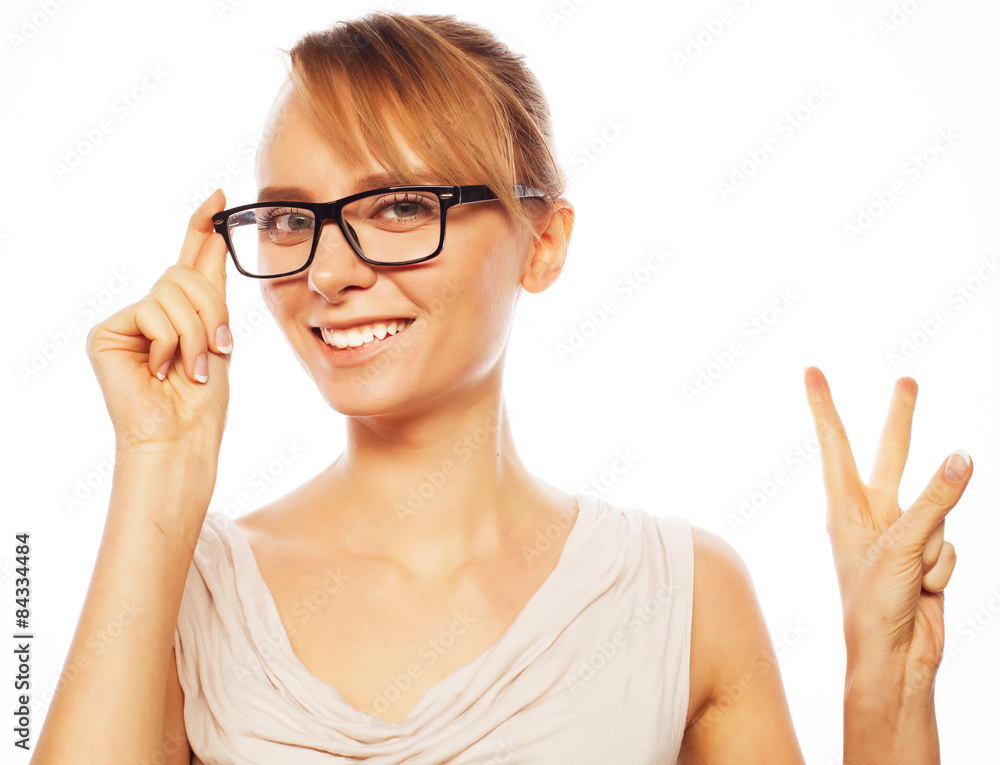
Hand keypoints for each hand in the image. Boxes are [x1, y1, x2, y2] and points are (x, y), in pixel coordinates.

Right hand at [86, 189, 232, 457]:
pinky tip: (158, 372)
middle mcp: (152, 309)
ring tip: (191, 369)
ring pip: (173, 293)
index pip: (191, 259)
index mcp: (181, 311)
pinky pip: (152, 312)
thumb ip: (211, 289)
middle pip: (187, 275)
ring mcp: (127, 320)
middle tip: (216, 352)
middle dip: (212, 313)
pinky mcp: (106, 332)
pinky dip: (168, 344)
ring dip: (195, 335)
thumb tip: (214, 238)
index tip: (220, 196)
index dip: (202, 226)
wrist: (181, 437)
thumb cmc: (202, 401)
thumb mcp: (217, 336)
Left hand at [803, 367, 969, 689]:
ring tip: (912, 577)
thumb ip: (934, 501)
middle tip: (907, 381)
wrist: (893, 657)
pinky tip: (926, 590)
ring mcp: (900, 534)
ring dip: (933, 548)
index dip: (825, 406)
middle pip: (892, 456)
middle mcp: (870, 514)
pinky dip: (943, 569)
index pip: (836, 445)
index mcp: (845, 507)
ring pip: (938, 512)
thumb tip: (963, 458)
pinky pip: (949, 546)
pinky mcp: (926, 556)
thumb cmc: (875, 604)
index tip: (810, 371)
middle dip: (901, 420)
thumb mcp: (902, 547)